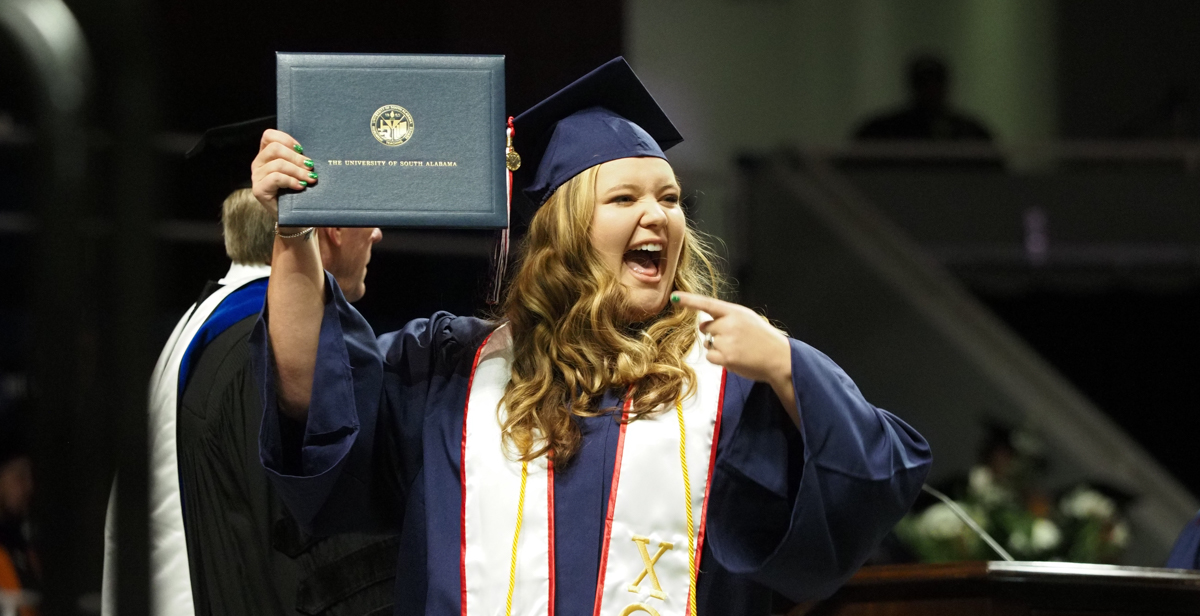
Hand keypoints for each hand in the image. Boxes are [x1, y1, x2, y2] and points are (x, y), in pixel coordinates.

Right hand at [250, 129, 317, 218]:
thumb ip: (299, 159)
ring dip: (297, 171)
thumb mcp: (298, 171)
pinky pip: (275, 178)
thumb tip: (311, 153)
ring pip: (277, 164)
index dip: (286, 139)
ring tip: (310, 179)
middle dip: (296, 157)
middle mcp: (258, 164)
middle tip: (310, 167)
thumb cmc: (298, 192)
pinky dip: (291, 181)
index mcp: (266, 155)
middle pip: (274, 148)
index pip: (269, 136)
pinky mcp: (259, 190)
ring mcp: (257, 177)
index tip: (302, 149)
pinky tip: (301, 186)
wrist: (292, 218)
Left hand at [672, 291, 798, 424]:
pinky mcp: (726, 357)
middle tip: (735, 339)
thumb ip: (727, 317)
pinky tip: (734, 358)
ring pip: (708, 342)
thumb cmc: (763, 338)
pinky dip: (719, 359)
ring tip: (738, 349)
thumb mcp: (748, 319)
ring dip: (718, 347)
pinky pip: (710, 356)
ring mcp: (727, 341)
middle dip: (715, 333)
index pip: (708, 303)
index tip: (674, 297)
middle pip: (706, 327)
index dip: (689, 300)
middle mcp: (729, 324)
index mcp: (735, 311)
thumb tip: (703, 324)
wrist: (779, 358)